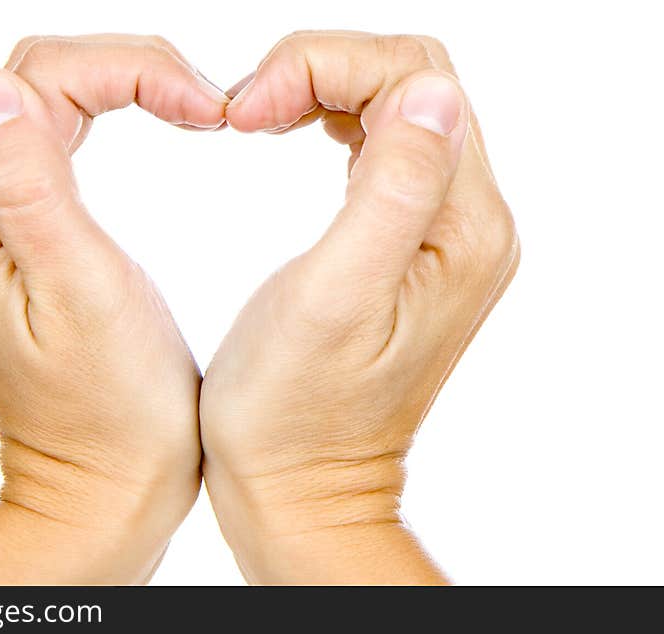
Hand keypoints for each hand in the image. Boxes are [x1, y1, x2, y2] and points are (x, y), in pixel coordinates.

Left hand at [0, 35, 227, 583]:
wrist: (103, 487)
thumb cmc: (109, 414)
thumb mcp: (78, 295)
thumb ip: (28, 186)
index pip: (42, 79)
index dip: (131, 70)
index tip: (207, 111)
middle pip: (44, 79)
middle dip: (133, 69)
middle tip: (209, 105)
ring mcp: (0, 226)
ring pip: (56, 104)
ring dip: (129, 86)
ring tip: (198, 109)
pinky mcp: (31, 242)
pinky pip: (66, 144)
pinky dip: (120, 118)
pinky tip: (164, 128)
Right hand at [200, 32, 518, 583]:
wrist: (300, 486)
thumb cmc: (295, 414)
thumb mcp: (335, 300)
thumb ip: (393, 189)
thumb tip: (429, 92)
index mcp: (461, 230)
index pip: (414, 79)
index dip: (323, 66)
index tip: (246, 111)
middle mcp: (470, 225)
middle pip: (413, 81)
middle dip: (321, 70)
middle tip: (245, 110)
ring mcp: (442, 237)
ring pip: (397, 107)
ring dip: (324, 90)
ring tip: (257, 117)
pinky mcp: (409, 248)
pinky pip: (385, 148)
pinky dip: (334, 122)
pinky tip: (291, 134)